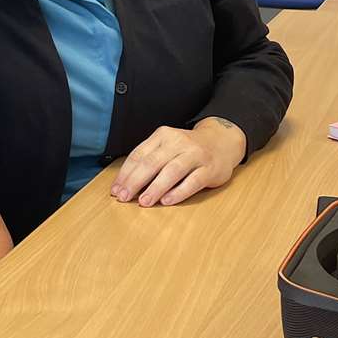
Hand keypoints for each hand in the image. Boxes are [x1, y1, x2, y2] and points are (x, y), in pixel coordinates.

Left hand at [110, 118, 246, 207]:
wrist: (222, 141)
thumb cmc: (187, 149)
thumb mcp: (167, 146)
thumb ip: (149, 160)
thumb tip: (125, 184)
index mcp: (163, 135)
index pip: (139, 155)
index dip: (125, 173)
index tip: (115, 189)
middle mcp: (179, 142)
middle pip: (152, 163)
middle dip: (135, 182)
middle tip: (123, 197)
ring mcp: (196, 155)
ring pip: (172, 171)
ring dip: (155, 188)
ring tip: (143, 202)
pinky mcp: (210, 169)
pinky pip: (193, 181)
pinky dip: (178, 192)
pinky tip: (167, 201)